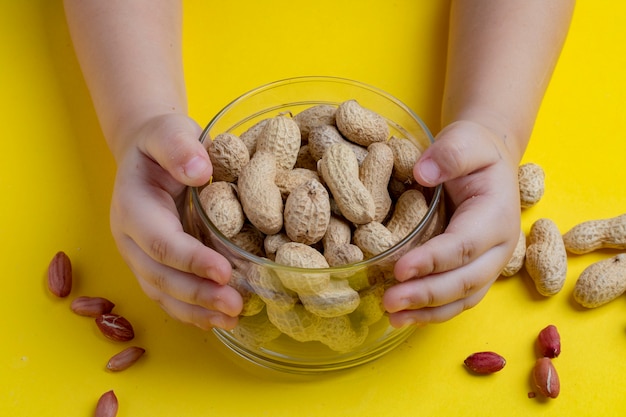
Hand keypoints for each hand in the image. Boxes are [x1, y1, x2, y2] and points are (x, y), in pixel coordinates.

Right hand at [109, 113, 242, 329]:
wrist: (149, 154)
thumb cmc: (162, 142)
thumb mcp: (169, 131)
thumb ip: (179, 147)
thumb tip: (199, 171)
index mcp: (133, 208)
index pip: (161, 242)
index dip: (191, 260)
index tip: (224, 272)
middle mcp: (130, 239)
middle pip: (161, 276)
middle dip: (198, 294)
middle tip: (235, 305)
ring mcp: (139, 257)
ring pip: (163, 294)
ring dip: (197, 311)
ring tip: (232, 319)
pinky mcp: (153, 266)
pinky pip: (169, 295)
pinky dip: (193, 311)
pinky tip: (219, 319)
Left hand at [383, 120, 520, 325]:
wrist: (488, 160)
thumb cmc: (475, 149)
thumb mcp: (465, 140)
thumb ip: (449, 154)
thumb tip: (422, 173)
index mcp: (497, 215)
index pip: (464, 245)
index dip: (433, 260)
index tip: (400, 269)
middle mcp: (499, 246)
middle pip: (465, 280)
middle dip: (427, 294)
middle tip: (390, 300)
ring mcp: (490, 263)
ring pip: (463, 298)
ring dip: (428, 312)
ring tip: (393, 317)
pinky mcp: (475, 272)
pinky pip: (457, 299)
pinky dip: (433, 312)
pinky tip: (405, 317)